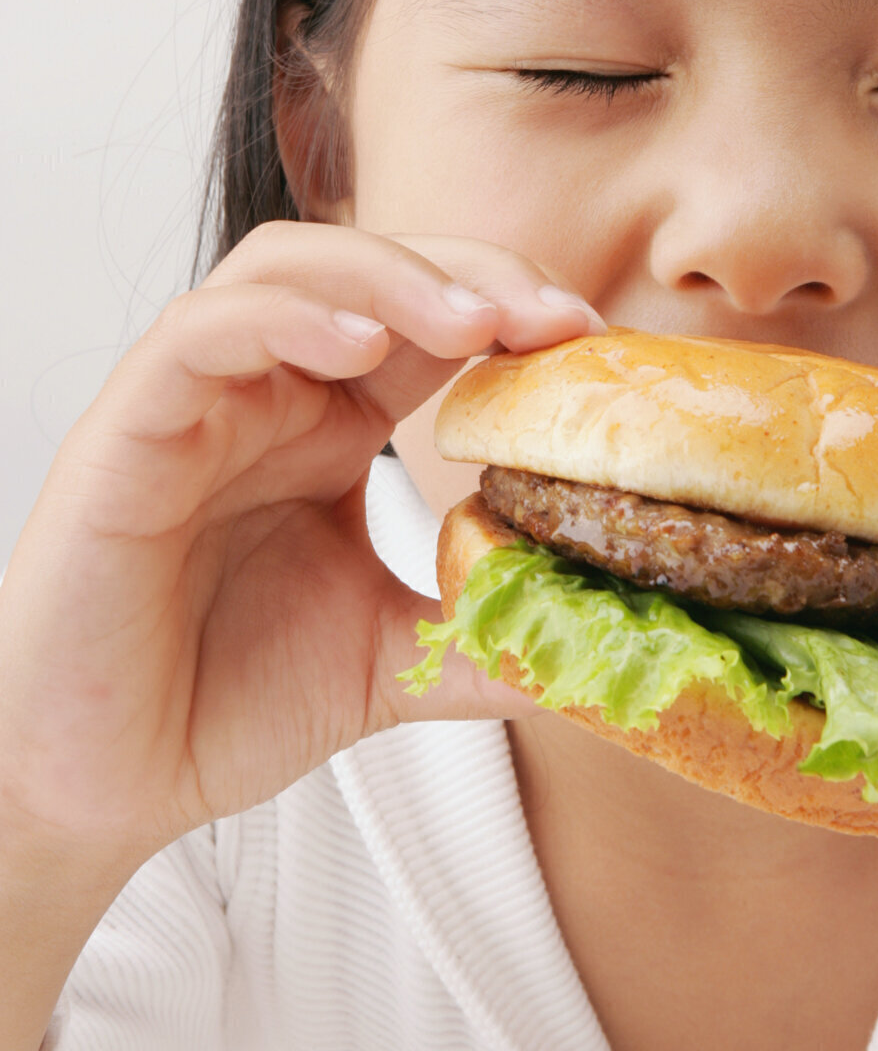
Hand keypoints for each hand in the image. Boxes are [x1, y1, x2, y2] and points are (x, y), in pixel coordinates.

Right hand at [0, 222, 603, 874]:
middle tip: (555, 316)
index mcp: (331, 423)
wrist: (98, 785)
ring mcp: (198, 398)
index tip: (591, 339)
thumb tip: (605, 638)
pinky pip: (202, 332)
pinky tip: (360, 343)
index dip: (513, 305)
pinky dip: (286, 317)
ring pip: (288, 266)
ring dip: (391, 274)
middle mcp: (269, 390)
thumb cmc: (220, 701)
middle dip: (473, 271)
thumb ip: (483, 633)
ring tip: (473, 319)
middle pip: (374, 265)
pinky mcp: (130, 427)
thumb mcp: (390, 661)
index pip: (431, 315)